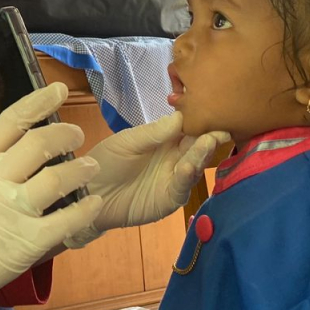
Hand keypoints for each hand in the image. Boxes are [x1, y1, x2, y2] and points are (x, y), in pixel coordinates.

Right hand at [0, 82, 103, 309]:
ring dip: (82, 169)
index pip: (13, 119)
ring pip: (58, 178)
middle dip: (67, 134)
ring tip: (90, 168)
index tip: (60, 90)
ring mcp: (12, 211)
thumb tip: (32, 134)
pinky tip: (93, 202)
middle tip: (78, 135)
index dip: (39, 101)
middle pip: (40, 143)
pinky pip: (67, 220)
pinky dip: (86, 208)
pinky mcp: (28, 242)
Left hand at [65, 112, 226, 248]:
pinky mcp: (169, 199)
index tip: (212, 110)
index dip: (200, 120)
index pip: (188, 128)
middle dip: (209, 136)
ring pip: (194, 166)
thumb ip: (153, 132)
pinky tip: (187, 166)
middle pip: (197, 146)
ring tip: (209, 141)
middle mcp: (174, 158)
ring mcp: (173, 179)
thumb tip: (180, 116)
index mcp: (165, 140)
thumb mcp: (127, 141)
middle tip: (220, 127)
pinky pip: (181, 187)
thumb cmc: (106, 161)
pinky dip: (185, 177)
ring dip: (201, 154)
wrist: (88, 192)